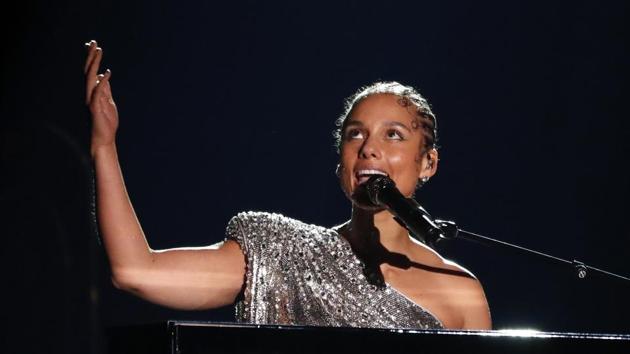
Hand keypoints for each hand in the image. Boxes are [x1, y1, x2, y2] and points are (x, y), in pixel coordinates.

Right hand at [85, 40, 118, 156]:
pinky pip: (98, 93)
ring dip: (94, 64)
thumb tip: (104, 76)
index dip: (91, 58)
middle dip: (91, 56)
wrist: (104, 138)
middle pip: (88, 71)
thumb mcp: (108, 102)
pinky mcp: (95, 108)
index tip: (92, 45)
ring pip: (90, 79)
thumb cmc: (106, 122)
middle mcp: (90, 93)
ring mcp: (91, 100)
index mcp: (93, 91)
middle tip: (94, 42)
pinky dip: (102, 83)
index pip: (91, 71)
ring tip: (98, 51)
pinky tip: (108, 74)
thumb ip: (105, 89)